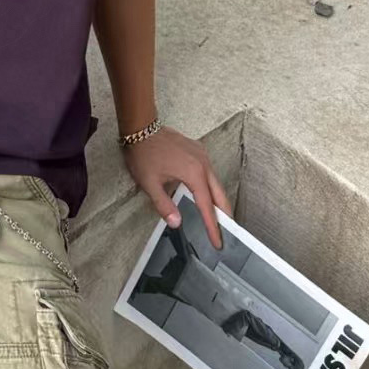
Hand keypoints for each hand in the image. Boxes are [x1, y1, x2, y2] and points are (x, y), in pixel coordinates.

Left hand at [121, 125, 232, 249]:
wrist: (141, 127)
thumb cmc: (144, 154)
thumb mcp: (150, 184)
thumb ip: (164, 205)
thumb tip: (177, 223)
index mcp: (194, 174)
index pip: (207, 207)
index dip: (213, 226)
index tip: (218, 241)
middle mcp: (203, 164)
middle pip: (220, 195)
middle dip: (224, 216)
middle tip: (226, 233)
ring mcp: (202, 155)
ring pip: (216, 183)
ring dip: (218, 201)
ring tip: (218, 218)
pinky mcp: (198, 151)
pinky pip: (209, 172)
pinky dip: (211, 187)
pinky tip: (207, 195)